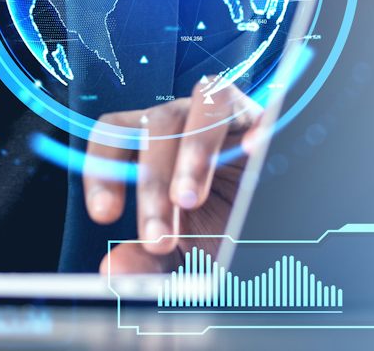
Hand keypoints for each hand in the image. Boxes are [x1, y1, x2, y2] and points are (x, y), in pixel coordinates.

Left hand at [83, 77, 265, 274]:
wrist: (272, 229)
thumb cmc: (224, 233)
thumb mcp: (186, 255)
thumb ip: (149, 264)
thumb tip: (113, 268)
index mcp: (154, 150)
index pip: (114, 134)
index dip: (101, 168)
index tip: (104, 215)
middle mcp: (183, 125)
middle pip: (154, 128)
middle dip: (151, 186)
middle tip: (158, 236)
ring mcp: (220, 116)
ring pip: (195, 106)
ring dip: (191, 152)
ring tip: (189, 197)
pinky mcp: (257, 116)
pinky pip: (243, 105)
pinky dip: (246, 124)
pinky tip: (253, 151)